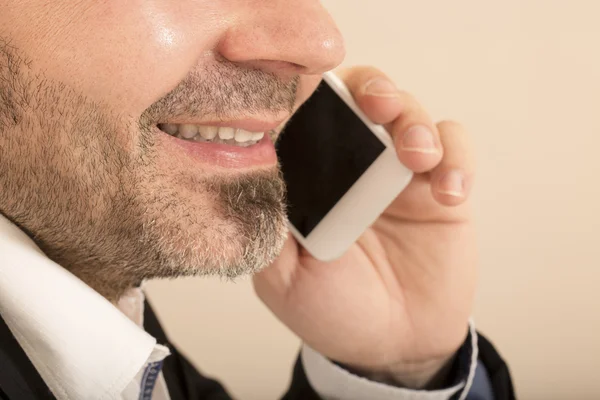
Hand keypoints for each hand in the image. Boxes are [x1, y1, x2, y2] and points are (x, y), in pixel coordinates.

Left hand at [253, 66, 476, 387]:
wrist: (393, 346)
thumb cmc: (333, 309)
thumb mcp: (282, 276)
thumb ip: (264, 226)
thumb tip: (246, 173)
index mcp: (311, 176)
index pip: (307, 114)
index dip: (308, 92)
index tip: (309, 92)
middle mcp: (353, 164)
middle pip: (363, 95)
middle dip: (370, 88)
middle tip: (374, 104)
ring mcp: (399, 171)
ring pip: (411, 111)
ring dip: (415, 121)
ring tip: (417, 155)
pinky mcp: (440, 188)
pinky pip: (456, 149)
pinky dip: (457, 159)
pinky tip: (449, 193)